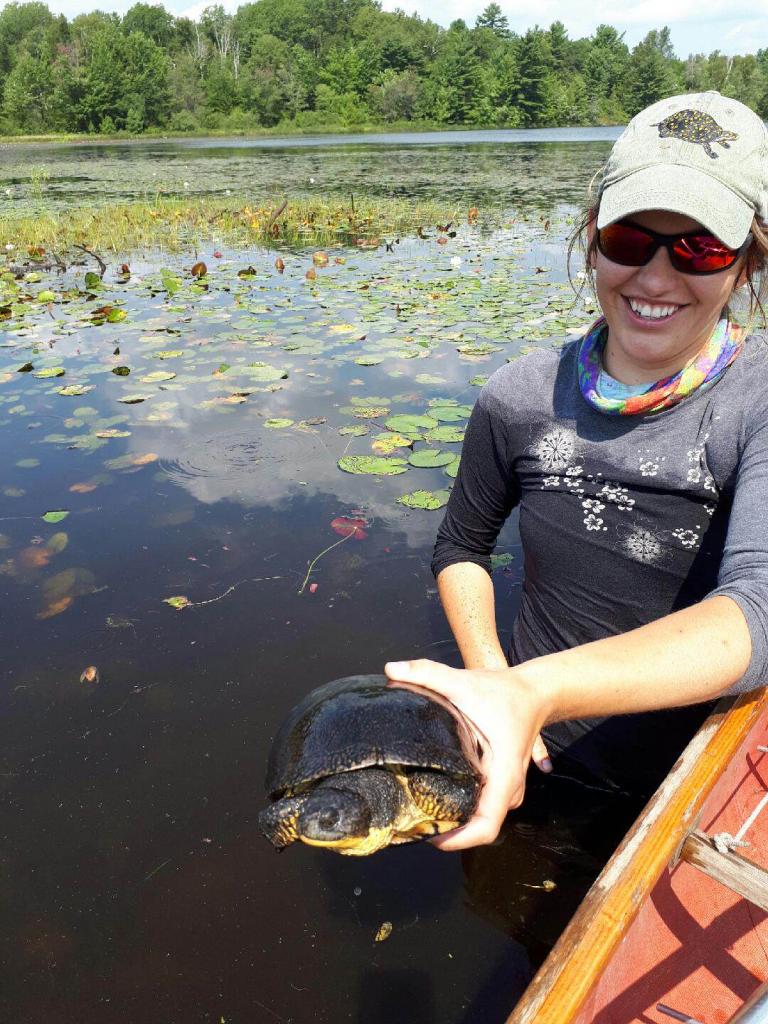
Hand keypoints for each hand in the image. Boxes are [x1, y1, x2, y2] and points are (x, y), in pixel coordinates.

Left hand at [384, 659, 554, 850]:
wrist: (535, 691)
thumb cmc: (504, 691)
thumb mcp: (464, 680)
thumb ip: (428, 673)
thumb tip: (391, 669)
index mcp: (503, 773)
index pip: (487, 824)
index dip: (460, 840)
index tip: (432, 837)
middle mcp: (509, 787)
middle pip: (481, 825)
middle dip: (451, 831)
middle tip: (415, 823)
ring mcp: (509, 787)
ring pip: (483, 815)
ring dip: (458, 819)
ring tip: (422, 812)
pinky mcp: (502, 781)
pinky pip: (484, 804)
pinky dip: (464, 806)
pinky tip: (437, 796)